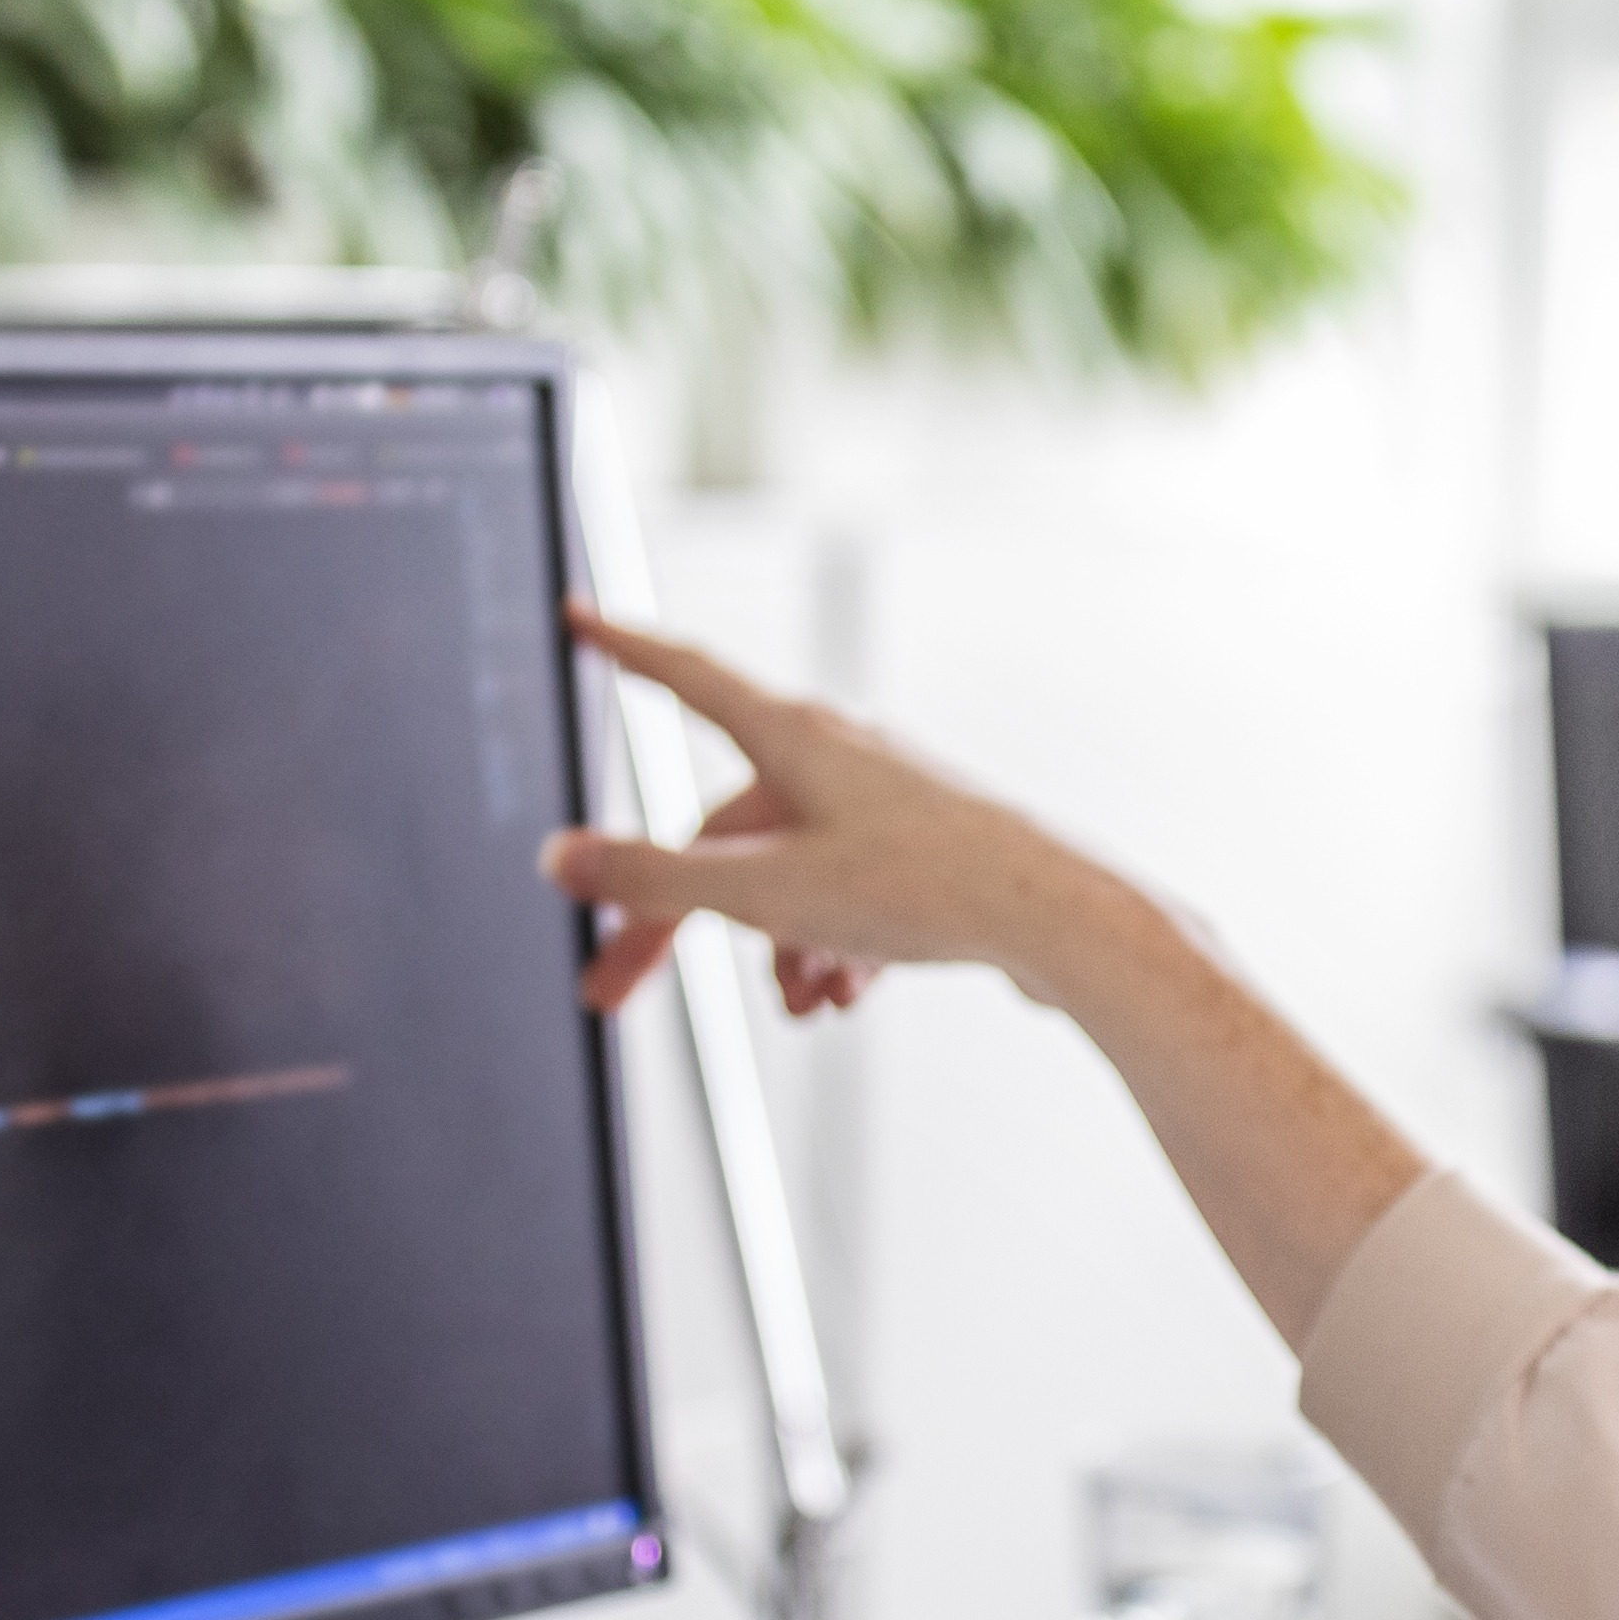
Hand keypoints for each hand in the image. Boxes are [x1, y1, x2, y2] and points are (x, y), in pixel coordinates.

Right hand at [543, 610, 1150, 1016]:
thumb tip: (560, 859)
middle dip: (669, 915)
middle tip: (609, 990)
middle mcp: (838, 756)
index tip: (581, 615)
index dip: (624, 648)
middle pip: (720, 826)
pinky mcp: (924, 851)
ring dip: (770, 946)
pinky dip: (829, 947)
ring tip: (798, 1004)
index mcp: (793, 737)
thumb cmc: (923, 887)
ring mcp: (884, 803)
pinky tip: (845, 997)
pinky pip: (845, 895)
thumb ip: (653, 879)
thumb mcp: (762, 894)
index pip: (685, 674)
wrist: (1058, 922)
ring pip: (785, 873)